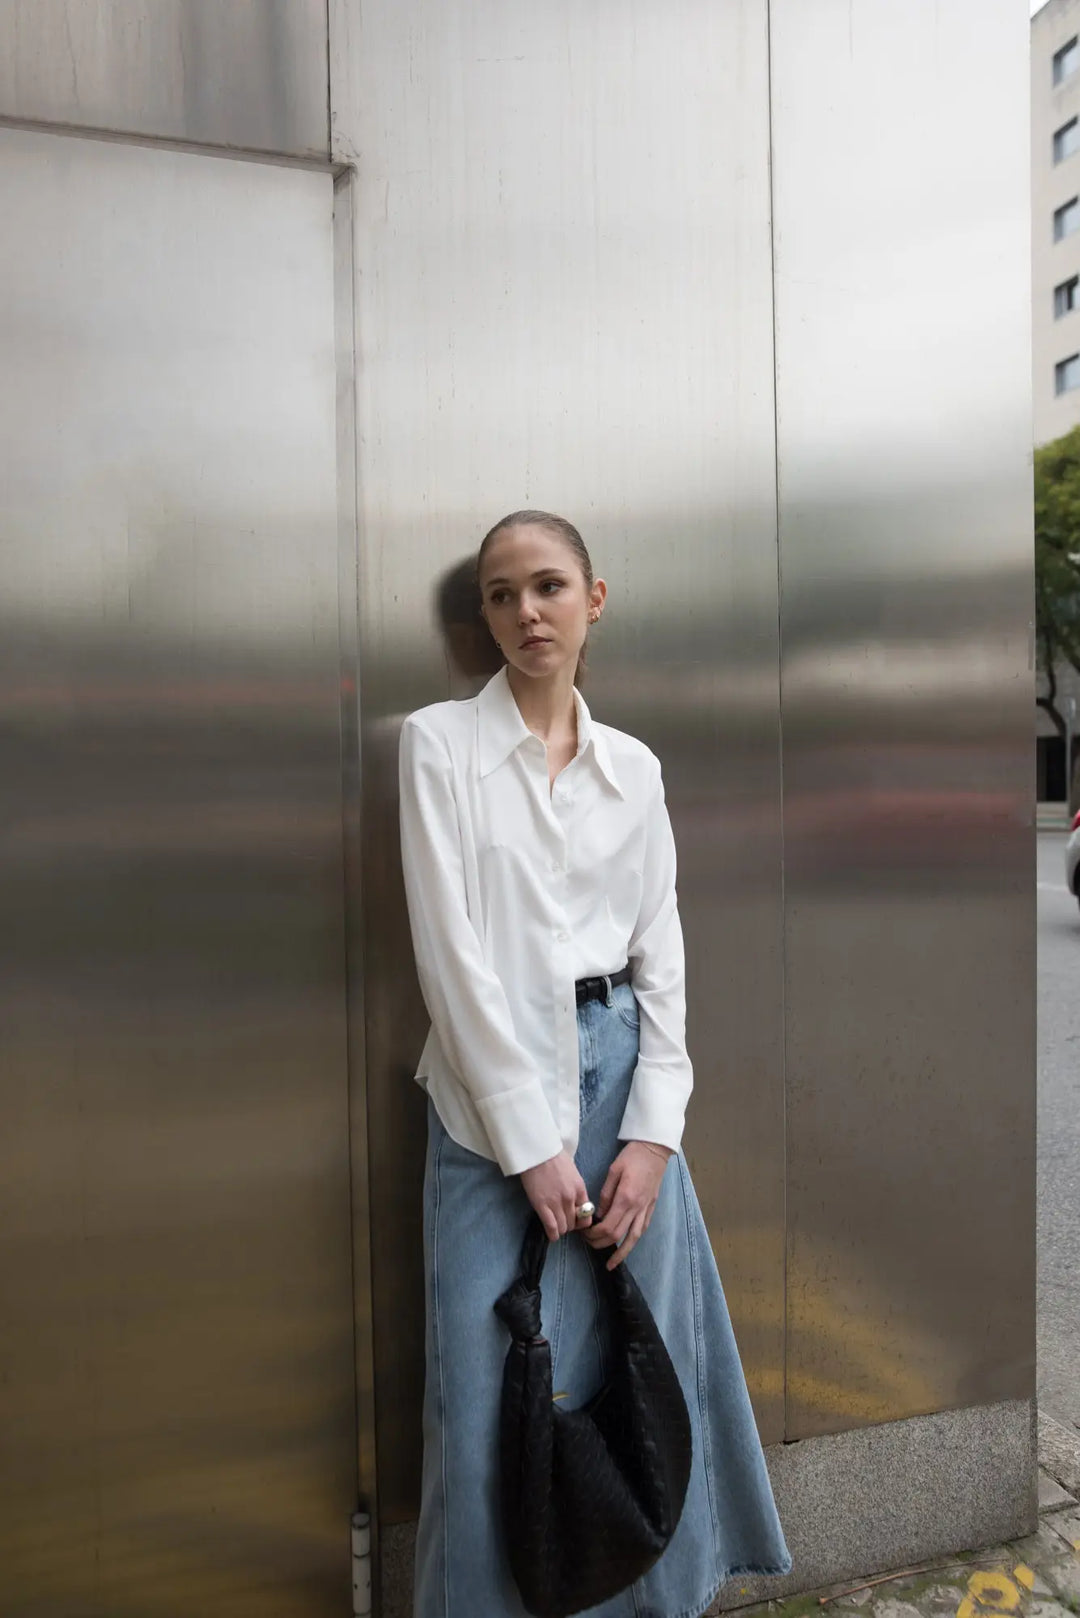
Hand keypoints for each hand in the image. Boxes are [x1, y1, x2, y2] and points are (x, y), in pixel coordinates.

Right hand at [520, 1150, 591, 1241]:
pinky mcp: (542, 1205)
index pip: (587, 1214)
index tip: (575, 1220)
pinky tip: (552, 1234)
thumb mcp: (573, 1172)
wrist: (537, 1152)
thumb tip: (576, 1204)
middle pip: (574, 1223)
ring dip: (560, 1229)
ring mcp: (556, 1202)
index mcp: (580, 1188)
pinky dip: (552, 1234)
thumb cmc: (553, 1158)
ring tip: (555, 1225)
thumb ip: (576, 1189)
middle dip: (569, 1225)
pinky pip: (551, 1227)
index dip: (581, 1221)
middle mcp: (571, 1198)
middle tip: (562, 1220)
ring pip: (564, 1228)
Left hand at [583, 1140, 673, 1269]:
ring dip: (621, 1253)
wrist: (654, 1150)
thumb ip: (605, 1195)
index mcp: (625, 1198)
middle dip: (601, 1244)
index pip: (608, 1226)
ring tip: (612, 1263)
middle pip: (618, 1235)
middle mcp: (637, 1208)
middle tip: (589, 1243)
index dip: (594, 1234)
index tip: (584, 1233)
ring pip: (633, 1238)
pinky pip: (642, 1229)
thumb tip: (599, 1214)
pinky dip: (633, 1240)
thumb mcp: (614, 1171)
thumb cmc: (632, 1157)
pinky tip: (626, 1246)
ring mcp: (646, 1209)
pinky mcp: (651, 1208)